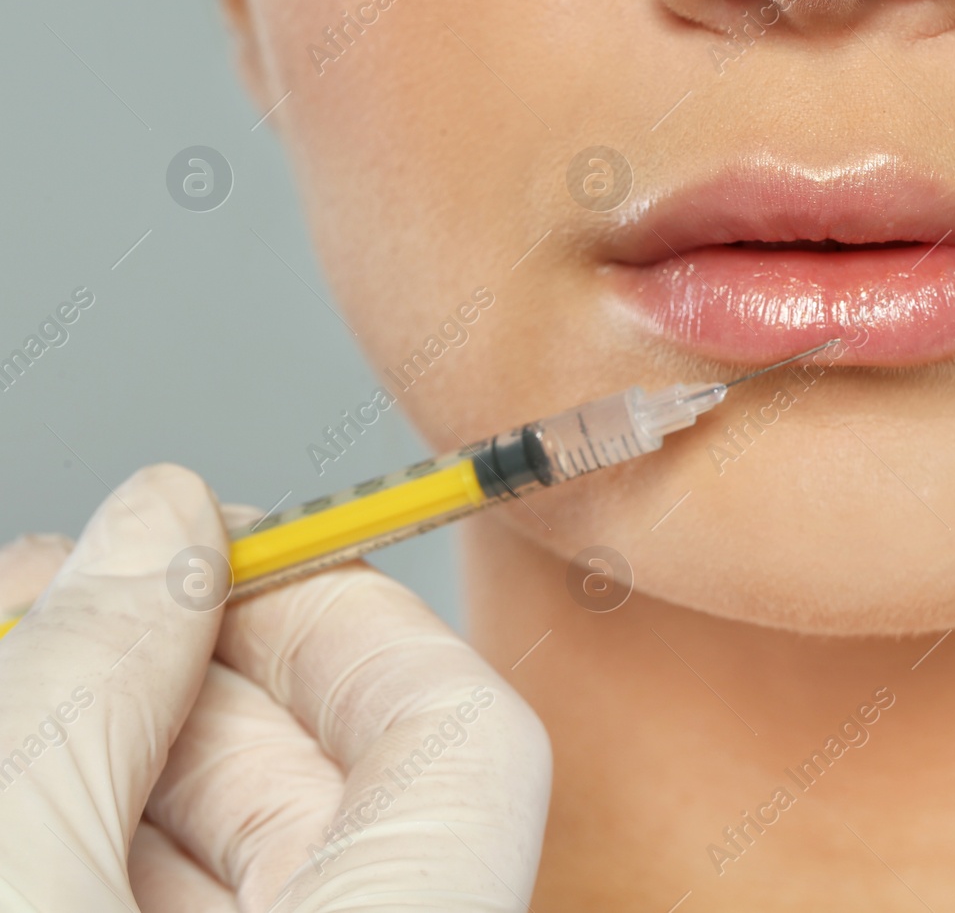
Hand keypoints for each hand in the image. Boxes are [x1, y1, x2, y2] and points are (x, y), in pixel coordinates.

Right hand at [0, 464, 550, 910]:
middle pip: (341, 787)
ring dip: (127, 750)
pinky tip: (22, 783)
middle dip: (191, 671)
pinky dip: (110, 848)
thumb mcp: (26, 887)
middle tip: (64, 593)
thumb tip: (157, 528)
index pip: (461, 732)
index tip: (215, 544)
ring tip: (16, 657)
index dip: (341, 610)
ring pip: (257, 863)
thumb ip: (89, 705)